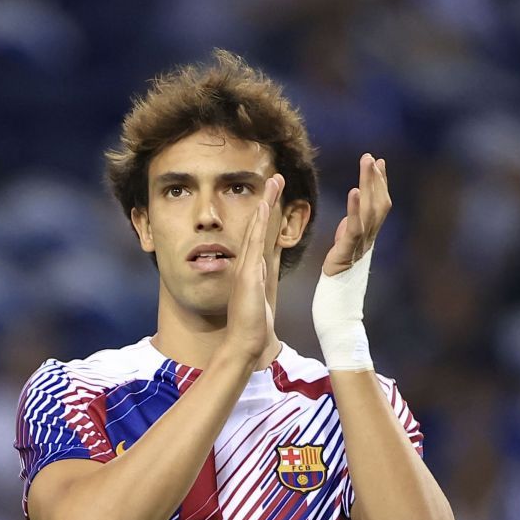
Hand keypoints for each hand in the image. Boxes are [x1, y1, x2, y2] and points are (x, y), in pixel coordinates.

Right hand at [220, 173, 284, 364]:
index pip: (260, 235)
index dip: (266, 214)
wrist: (244, 342)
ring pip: (255, 229)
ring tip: (273, 183)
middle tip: (275, 176)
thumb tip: (262, 267)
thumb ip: (260, 280)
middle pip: (256, 225)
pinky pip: (253, 244)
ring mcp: (245, 268)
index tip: (273, 194)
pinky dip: (257, 225)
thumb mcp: (260, 296)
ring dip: (264, 204)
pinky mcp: (248, 275)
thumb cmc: (253, 325)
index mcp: (251, 268)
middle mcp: (246, 264)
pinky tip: (262, 209)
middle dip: (266, 201)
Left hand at [320, 153, 390, 276]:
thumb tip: (351, 207)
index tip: (379, 162)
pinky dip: (355, 208)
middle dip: (375, 178)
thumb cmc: (341, 267)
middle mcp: (371, 235)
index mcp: (371, 232)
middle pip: (378, 202)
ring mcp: (362, 243)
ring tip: (367, 164)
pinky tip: (354, 191)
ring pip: (370, 209)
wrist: (339, 295)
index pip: (380, 203)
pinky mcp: (349, 250)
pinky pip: (355, 227)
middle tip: (370, 157)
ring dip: (369, 185)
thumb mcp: (347, 239)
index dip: (381, 183)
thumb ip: (352, 224)